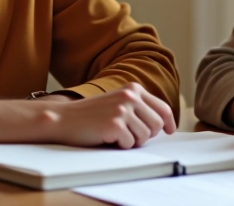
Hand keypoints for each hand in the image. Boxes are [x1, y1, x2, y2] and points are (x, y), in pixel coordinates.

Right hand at [44, 83, 176, 148]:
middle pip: (156, 125)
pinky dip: (120, 145)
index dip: (168, 122)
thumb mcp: (117, 102)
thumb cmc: (90, 115)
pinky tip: (106, 137)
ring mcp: (123, 109)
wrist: (63, 118)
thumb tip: (162, 125)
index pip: (162, 108)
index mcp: (133, 89)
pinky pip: (130, 144)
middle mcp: (130, 96)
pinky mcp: (115, 124)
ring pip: (144, 136)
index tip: (169, 131)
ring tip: (115, 135)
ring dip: (131, 141)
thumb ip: (138, 107)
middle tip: (129, 136)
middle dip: (146, 135)